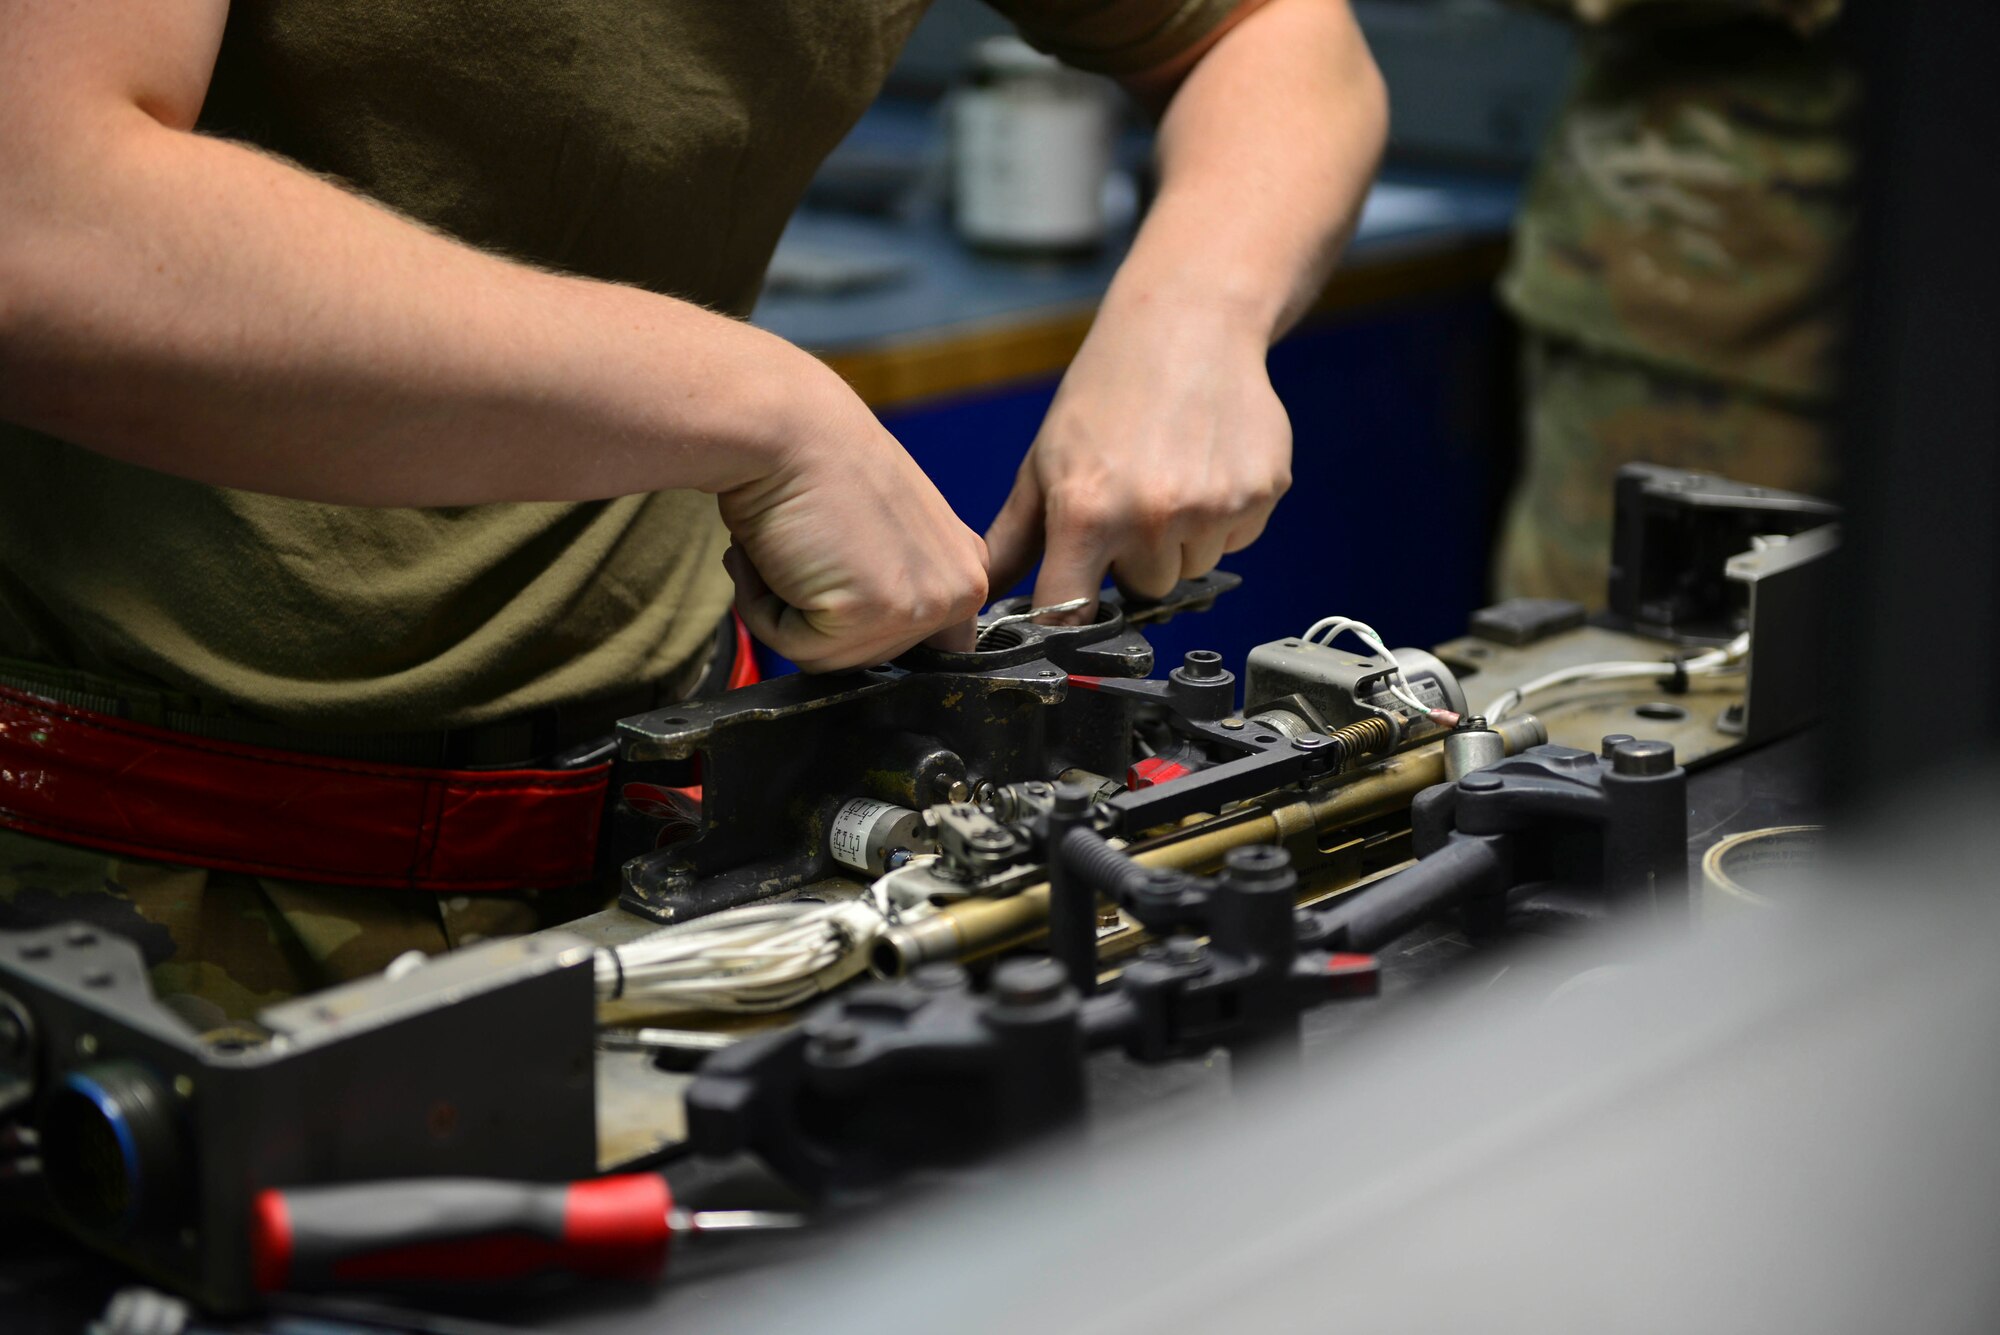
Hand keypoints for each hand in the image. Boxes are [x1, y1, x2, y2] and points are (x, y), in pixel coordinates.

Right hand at [719, 365, 987, 670]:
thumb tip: (868, 638)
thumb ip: (893, 585)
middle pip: (871, 659)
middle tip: (806, 545)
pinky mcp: (873, 612)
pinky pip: (797, 649)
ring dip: (786, 611)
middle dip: (819, 616)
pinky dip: (764, 610)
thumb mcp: (883, 534)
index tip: (837, 568)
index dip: (862, 623)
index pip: (925, 649)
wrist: (781, 425)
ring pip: (830, 659)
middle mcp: (961, 589)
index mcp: (966, 568)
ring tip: (789, 545)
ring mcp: (923, 604)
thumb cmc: (813, 467)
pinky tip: (772, 555)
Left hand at [984, 311, 1290, 617]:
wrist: (1187, 325)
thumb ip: (1012, 541)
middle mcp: (1151, 518)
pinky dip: (1222, 517)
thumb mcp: (1043, 462)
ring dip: (1181, 540)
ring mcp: (1212, 509)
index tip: (1070, 612)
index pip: (1069, 614)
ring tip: (1169, 477)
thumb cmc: (1105, 394)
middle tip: (1130, 498)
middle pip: (1143, 592)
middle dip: (1134, 559)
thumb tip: (979, 599)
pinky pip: (1235, 541)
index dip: (1068, 619)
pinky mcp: (1261, 494)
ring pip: (1192, 570)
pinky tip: (1205, 466)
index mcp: (1085, 513)